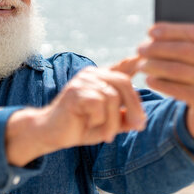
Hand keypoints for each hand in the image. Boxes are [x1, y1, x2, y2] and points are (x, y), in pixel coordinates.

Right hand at [6, 63, 145, 166]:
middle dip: (135, 107)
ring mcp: (82, 81)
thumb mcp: (107, 124)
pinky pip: (99, 103)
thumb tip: (141, 120)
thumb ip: (123, 119)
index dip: (134, 63)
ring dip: (113, 121)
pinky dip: (99, 119)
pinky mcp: (74, 92)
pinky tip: (89, 125)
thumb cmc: (80, 127)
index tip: (142, 59)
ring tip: (107, 135)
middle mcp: (92, 75)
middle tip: (139, 126)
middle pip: (123, 83)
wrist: (52, 134)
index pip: (121, 68)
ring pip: (112, 97)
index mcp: (100, 78)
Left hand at [137, 0, 193, 142]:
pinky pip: (177, 90)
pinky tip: (149, 78)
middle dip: (158, 49)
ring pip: (179, 71)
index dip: (171, 30)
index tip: (151, 30)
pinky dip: (160, 83)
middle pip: (185, 52)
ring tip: (141, 62)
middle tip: (140, 47)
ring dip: (155, 66)